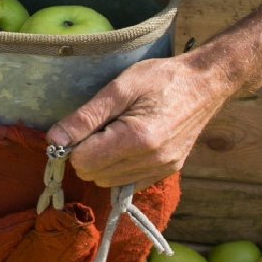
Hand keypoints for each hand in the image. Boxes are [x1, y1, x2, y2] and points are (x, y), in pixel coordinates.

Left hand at [45, 51, 236, 187]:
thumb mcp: (120, 87)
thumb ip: (86, 116)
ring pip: (108, 182)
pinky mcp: (167, 172)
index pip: (83, 161)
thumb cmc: (162, 78)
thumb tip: (55, 139)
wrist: (206, 83)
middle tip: (99, 127)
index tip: (81, 126)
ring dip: (102, 162)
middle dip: (87, 154)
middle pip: (93, 174)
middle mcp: (150, 160)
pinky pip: (127, 183)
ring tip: (115, 133)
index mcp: (137, 138)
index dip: (74, 144)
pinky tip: (127, 145)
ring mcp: (161, 169)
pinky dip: (119, 169)